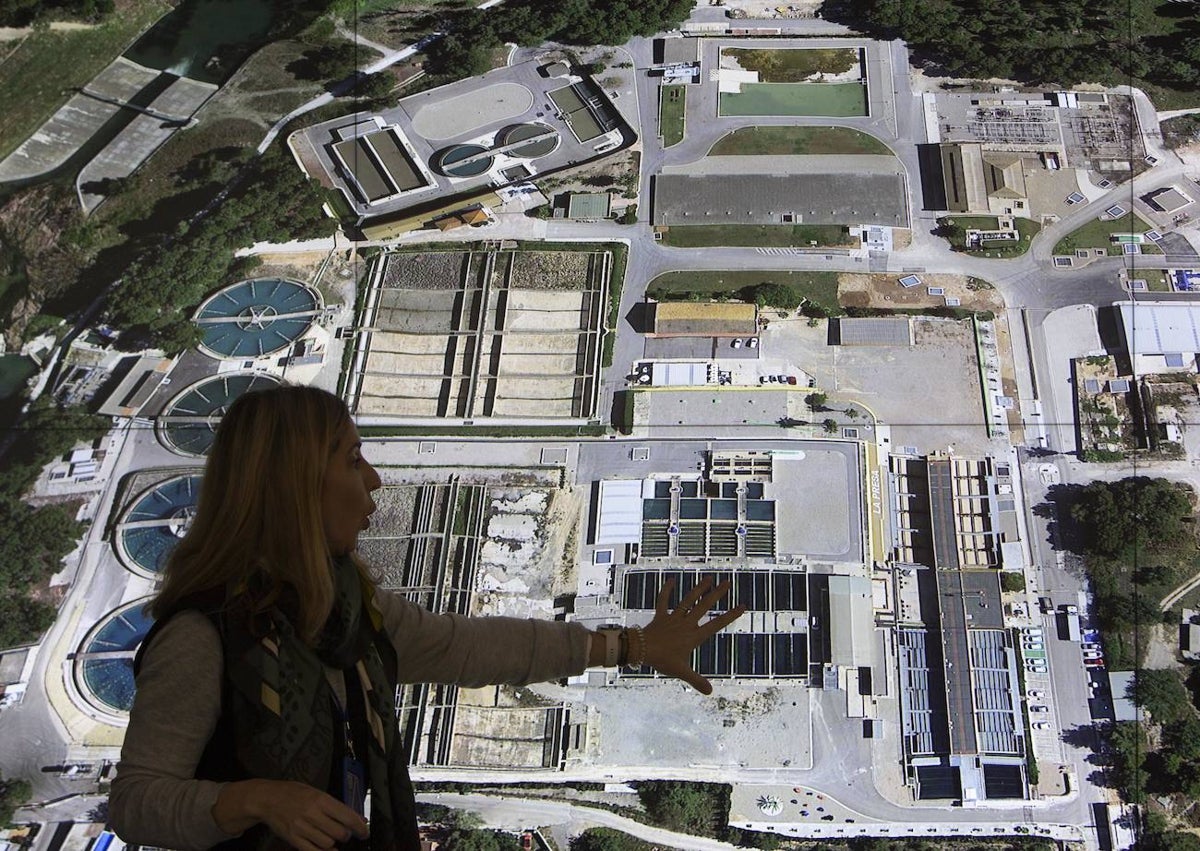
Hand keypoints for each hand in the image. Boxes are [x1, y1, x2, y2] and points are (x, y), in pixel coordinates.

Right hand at [215, 779, 367, 850]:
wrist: (268, 799)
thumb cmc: (294, 793)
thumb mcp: (317, 793)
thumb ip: (337, 806)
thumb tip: (358, 818)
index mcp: (321, 799)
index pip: (347, 816)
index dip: (360, 827)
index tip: (364, 832)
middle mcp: (312, 814)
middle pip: (339, 833)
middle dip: (346, 835)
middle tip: (345, 833)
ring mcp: (301, 828)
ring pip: (328, 844)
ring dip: (334, 843)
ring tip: (332, 837)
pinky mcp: (293, 839)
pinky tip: (327, 849)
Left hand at [642, 576, 745, 694]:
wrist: (640, 650)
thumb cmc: (662, 660)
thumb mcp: (681, 672)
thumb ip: (697, 681)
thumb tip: (710, 692)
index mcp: (693, 636)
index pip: (716, 624)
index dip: (730, 615)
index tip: (742, 605)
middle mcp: (686, 624)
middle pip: (704, 606)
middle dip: (716, 594)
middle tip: (727, 582)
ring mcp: (673, 618)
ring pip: (688, 600)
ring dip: (698, 589)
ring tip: (708, 578)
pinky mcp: (661, 616)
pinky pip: (663, 601)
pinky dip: (666, 590)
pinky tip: (671, 580)